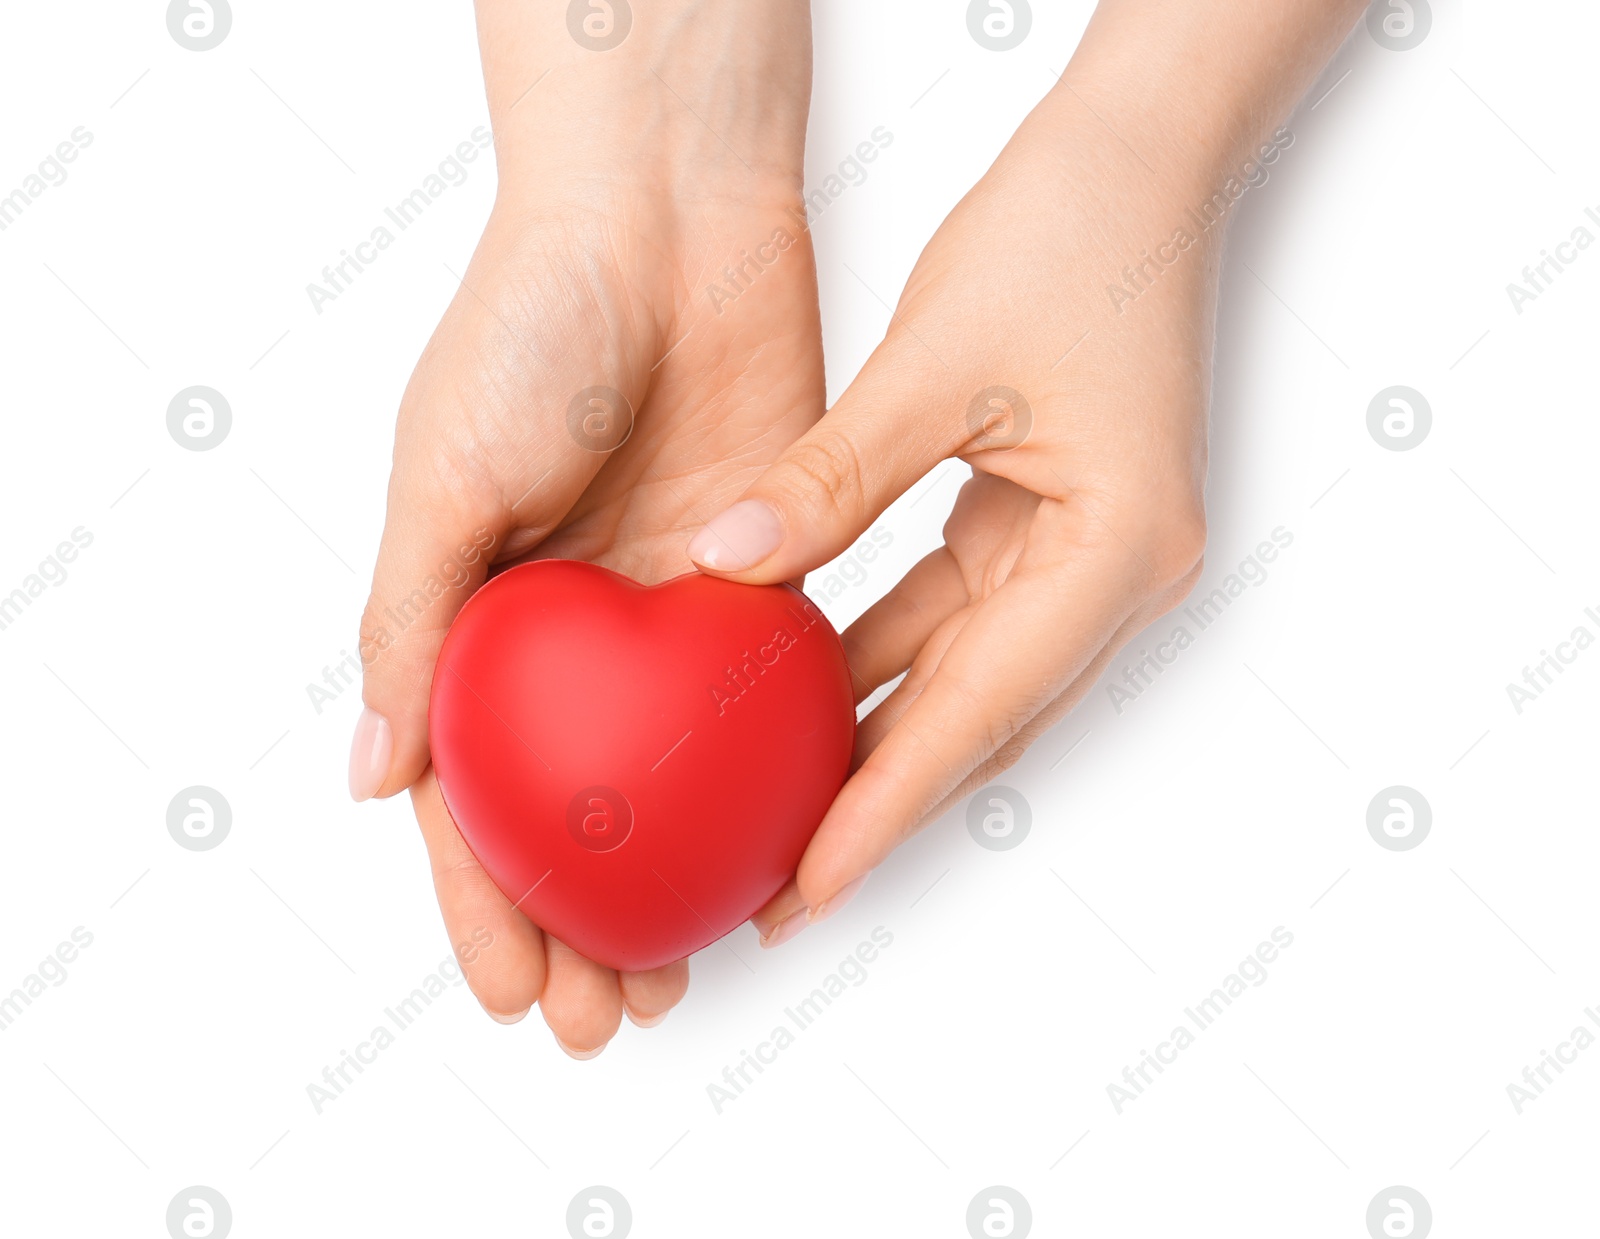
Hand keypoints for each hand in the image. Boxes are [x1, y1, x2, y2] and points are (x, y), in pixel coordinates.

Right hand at [352, 0, 820, 1054]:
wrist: (666, 218)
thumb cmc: (531, 323)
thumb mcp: (442, 474)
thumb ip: (409, 625)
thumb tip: (377, 778)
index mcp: (481, 614)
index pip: (476, 792)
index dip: (487, 900)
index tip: (515, 992)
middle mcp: (572, 627)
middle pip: (582, 809)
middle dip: (591, 921)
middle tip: (619, 1019)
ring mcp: (666, 609)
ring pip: (677, 778)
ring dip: (683, 875)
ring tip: (699, 969)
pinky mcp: (760, 574)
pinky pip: (763, 696)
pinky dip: (768, 775)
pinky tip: (779, 847)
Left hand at [690, 0, 1366, 943]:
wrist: (1137, 164)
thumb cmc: (1069, 240)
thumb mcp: (935, 367)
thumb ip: (832, 478)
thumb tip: (728, 563)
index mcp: (1114, 554)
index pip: (976, 712)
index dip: (885, 810)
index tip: (810, 888)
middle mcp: (1116, 578)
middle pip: (978, 724)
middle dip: (877, 806)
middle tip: (781, 888)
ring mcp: (1090, 558)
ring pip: (964, 680)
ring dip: (877, 739)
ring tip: (782, 808)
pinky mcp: (1052, 529)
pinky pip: (954, 618)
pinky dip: (885, 656)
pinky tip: (806, 684)